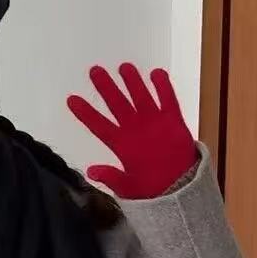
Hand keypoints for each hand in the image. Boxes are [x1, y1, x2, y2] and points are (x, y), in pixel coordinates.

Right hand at [67, 63, 198, 198]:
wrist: (184, 189)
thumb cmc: (154, 191)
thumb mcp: (128, 189)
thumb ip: (110, 177)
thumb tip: (89, 170)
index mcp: (123, 146)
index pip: (99, 125)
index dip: (85, 112)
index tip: (72, 99)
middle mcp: (137, 129)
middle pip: (118, 103)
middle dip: (105, 86)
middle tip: (95, 70)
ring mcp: (156, 122)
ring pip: (141, 95)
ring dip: (132, 80)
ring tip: (123, 66)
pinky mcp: (174, 120)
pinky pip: (168, 98)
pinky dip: (162, 85)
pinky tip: (156, 73)